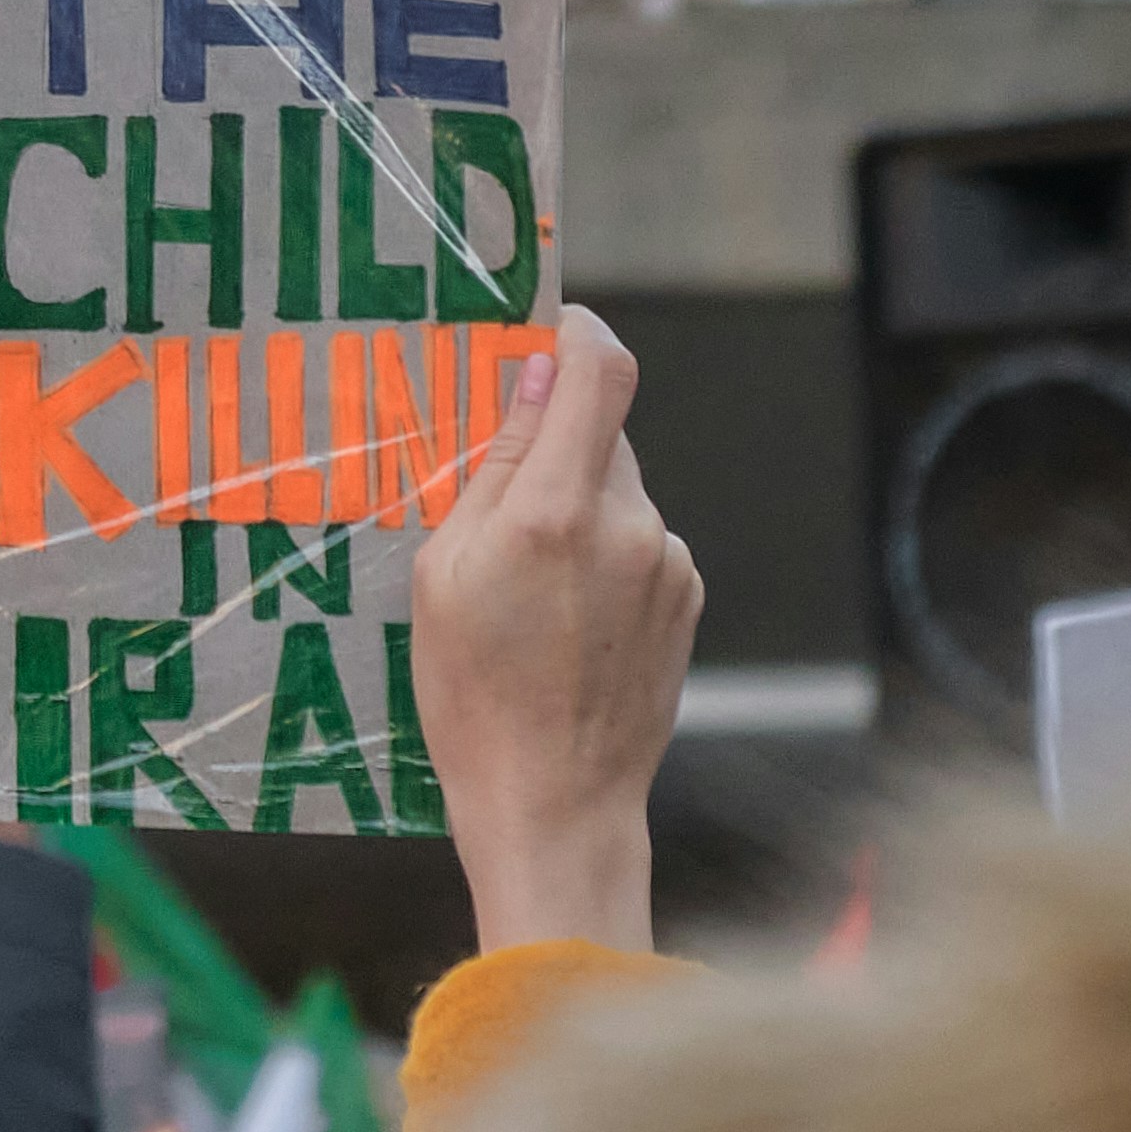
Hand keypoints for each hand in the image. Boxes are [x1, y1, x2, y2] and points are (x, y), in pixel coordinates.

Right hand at [411, 305, 697, 956]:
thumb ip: (492, 469)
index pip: (598, 371)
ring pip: (621, 491)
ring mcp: (667, 562)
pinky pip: (643, 542)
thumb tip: (534, 381)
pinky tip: (568, 619)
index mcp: (554, 511)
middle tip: (503, 490)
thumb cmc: (474, 697)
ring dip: (581, 507)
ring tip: (531, 587)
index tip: (553, 327)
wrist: (556, 804)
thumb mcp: (444, 575)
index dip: (578, 332)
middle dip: (558, 441)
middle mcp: (627, 524)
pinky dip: (608, 556)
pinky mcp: (687, 596)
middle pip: (604, 431)